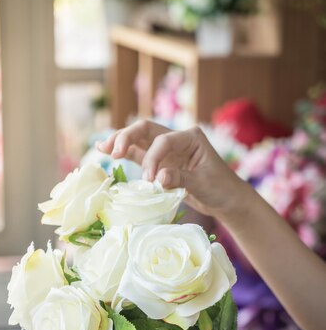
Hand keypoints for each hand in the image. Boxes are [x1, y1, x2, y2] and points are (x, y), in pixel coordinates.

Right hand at [97, 120, 252, 220]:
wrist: (226, 199)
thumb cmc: (220, 188)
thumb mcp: (203, 184)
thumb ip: (180, 179)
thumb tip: (158, 179)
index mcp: (191, 137)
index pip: (163, 141)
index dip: (153, 159)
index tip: (150, 180)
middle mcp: (176, 138)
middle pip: (146, 130)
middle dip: (127, 137)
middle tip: (112, 152)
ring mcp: (167, 150)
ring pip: (139, 140)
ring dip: (120, 142)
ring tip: (102, 148)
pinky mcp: (160, 162)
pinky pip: (139, 154)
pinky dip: (124, 153)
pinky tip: (106, 151)